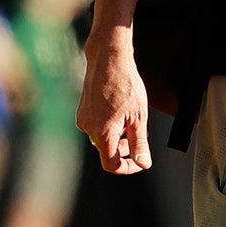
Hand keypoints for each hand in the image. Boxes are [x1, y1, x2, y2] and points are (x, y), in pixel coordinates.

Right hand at [77, 41, 151, 173]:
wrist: (109, 59)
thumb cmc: (124, 83)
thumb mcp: (139, 117)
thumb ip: (139, 144)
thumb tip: (143, 163)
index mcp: (102, 133)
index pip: (112, 165)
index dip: (128, 167)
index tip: (138, 161)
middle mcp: (88, 128)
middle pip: (108, 150)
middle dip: (125, 146)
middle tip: (139, 132)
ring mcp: (83, 118)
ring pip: (103, 137)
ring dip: (118, 134)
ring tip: (130, 116)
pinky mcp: (83, 109)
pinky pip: (97, 125)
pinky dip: (110, 123)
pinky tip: (119, 108)